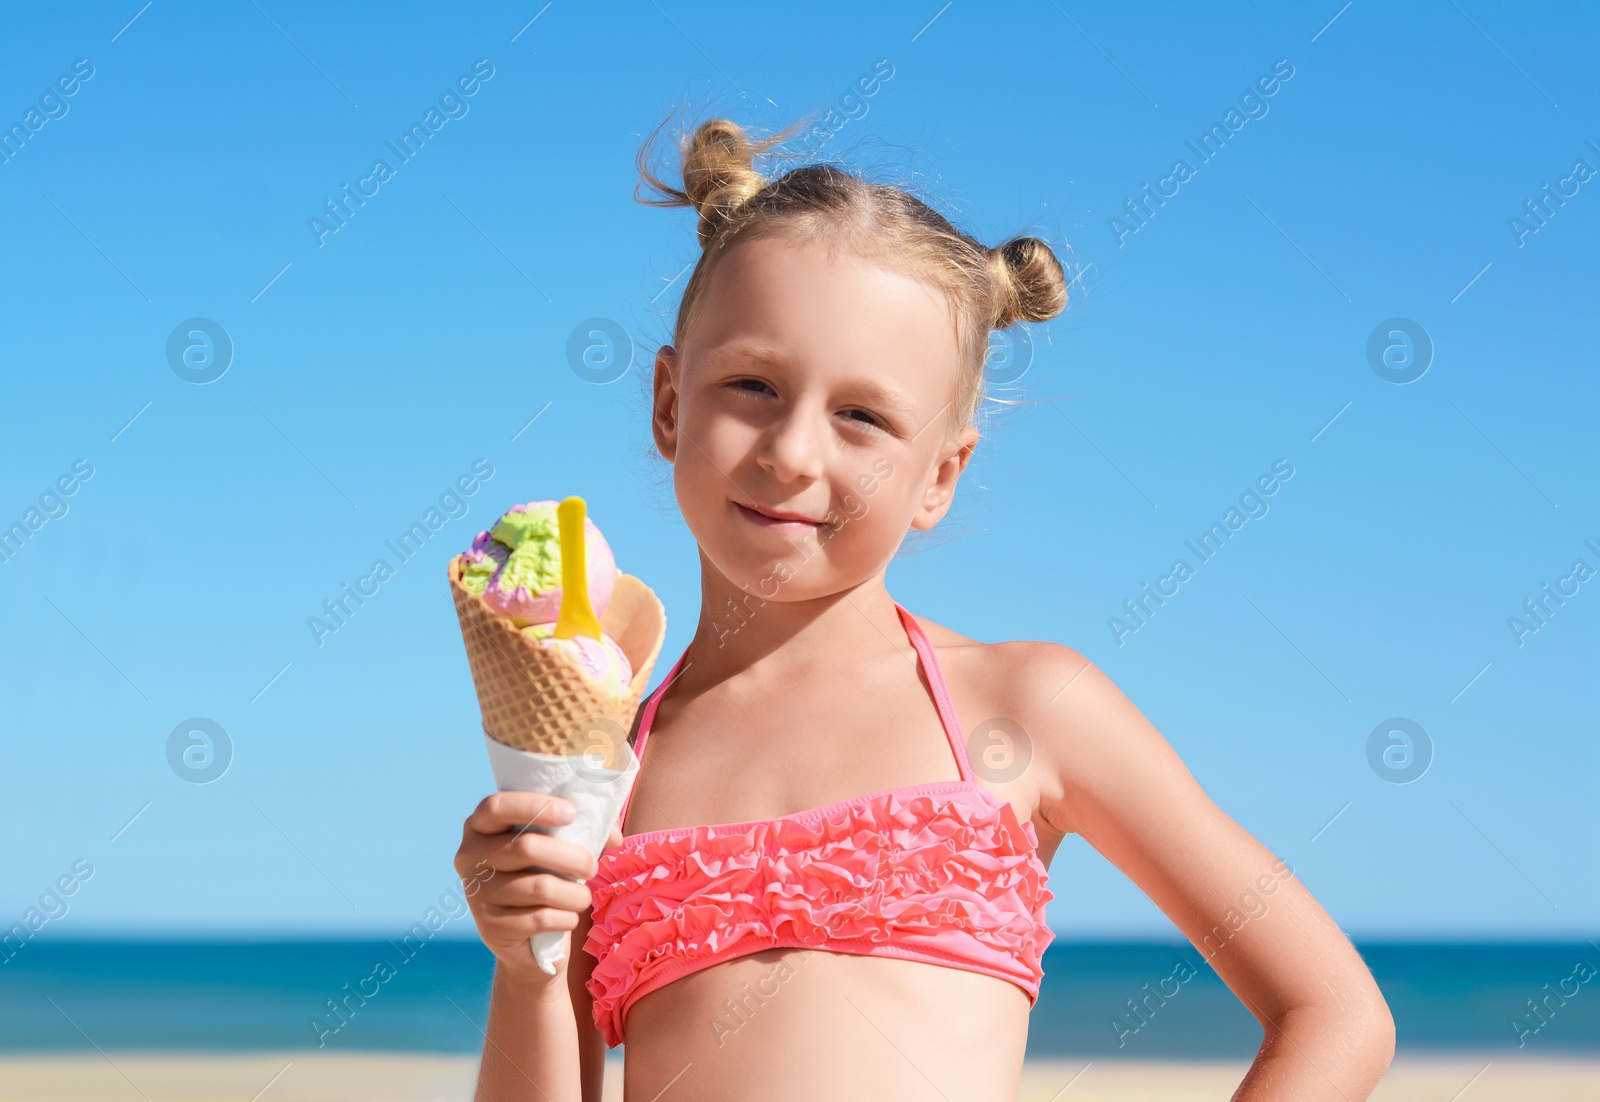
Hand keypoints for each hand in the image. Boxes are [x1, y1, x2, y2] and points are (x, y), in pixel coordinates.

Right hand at [454, 792, 601, 987]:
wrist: (527, 937)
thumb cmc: (545, 873)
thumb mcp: (560, 843)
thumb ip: (588, 826)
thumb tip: (613, 835)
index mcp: (480, 825)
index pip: (497, 806)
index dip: (535, 806)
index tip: (572, 813)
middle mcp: (469, 856)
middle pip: (526, 847)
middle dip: (572, 857)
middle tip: (593, 866)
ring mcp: (475, 893)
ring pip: (538, 887)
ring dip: (574, 893)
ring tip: (585, 897)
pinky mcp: (488, 927)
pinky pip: (538, 918)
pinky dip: (565, 918)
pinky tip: (569, 917)